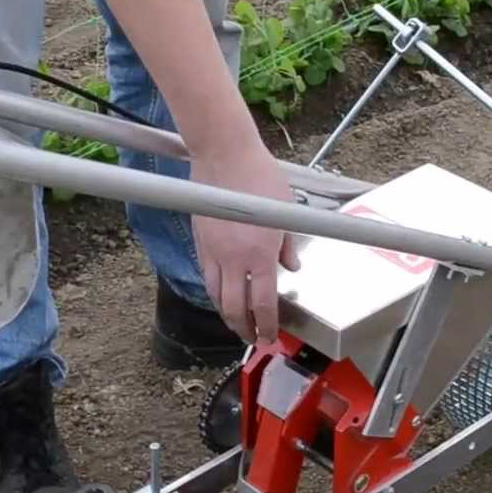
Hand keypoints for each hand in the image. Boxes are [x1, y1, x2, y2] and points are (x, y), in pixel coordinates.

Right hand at [190, 145, 300, 344]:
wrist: (224, 155)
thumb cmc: (259, 176)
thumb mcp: (286, 212)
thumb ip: (288, 245)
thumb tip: (291, 266)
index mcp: (260, 253)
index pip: (262, 304)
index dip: (266, 326)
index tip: (269, 336)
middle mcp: (234, 258)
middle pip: (234, 308)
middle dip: (244, 328)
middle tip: (253, 337)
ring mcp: (213, 251)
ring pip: (216, 295)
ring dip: (227, 314)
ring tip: (237, 322)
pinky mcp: (200, 242)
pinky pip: (207, 276)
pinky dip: (215, 291)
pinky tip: (222, 295)